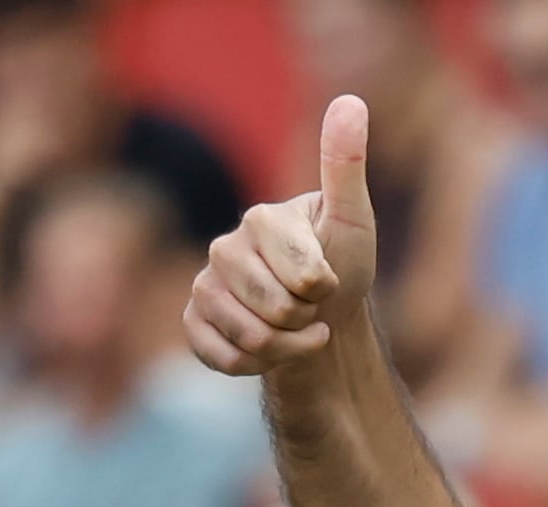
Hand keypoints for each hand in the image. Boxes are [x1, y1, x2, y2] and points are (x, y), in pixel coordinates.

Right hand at [186, 97, 379, 376]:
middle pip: (275, 309)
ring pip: (250, 338)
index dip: (325, 288)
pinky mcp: (194, 323)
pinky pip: (221, 356)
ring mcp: (205, 286)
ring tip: (298, 329)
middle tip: (312, 306)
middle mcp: (224, 248)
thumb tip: (351, 101)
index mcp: (261, 219)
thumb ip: (346, 166)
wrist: (321, 317)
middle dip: (307, 320)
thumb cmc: (340, 264)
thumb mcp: (353, 218)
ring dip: (288, 347)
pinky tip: (271, 352)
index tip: (328, 277)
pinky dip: (256, 365)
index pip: (305, 274)